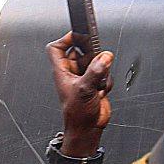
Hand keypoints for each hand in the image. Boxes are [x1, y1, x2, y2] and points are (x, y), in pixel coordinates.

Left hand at [46, 32, 113, 155]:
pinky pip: (104, 73)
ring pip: (95, 61)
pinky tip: (102, 89)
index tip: (78, 34)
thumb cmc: (76, 114)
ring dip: (101, 68)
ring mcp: (84, 77)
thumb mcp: (85, 89)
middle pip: (80, 51)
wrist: (87, 129)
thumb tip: (104, 57)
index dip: (66, 39)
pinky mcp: (96, 84)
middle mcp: (72, 73)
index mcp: (62, 72)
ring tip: (99, 79)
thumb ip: (95, 71)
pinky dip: (107, 79)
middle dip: (91, 54)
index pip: (57, 48)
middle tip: (97, 55)